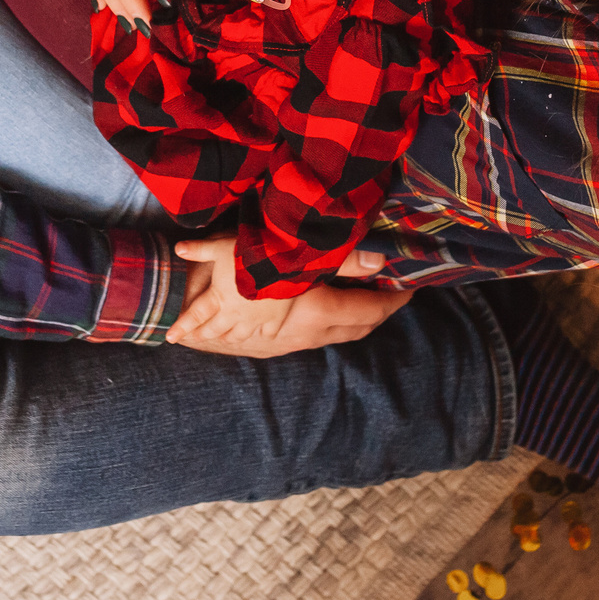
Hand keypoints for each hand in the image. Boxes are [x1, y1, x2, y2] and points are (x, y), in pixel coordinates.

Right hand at [166, 236, 408, 356]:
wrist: (186, 301)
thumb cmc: (237, 269)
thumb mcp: (287, 254)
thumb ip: (340, 258)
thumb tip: (380, 262)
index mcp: (316, 313)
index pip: (370, 311)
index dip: (394, 301)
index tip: (412, 288)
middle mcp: (307, 335)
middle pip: (356, 329)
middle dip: (379, 313)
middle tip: (394, 294)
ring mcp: (286, 344)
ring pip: (335, 337)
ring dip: (355, 321)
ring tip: (367, 300)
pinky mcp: (269, 346)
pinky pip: (312, 339)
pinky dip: (330, 326)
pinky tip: (325, 312)